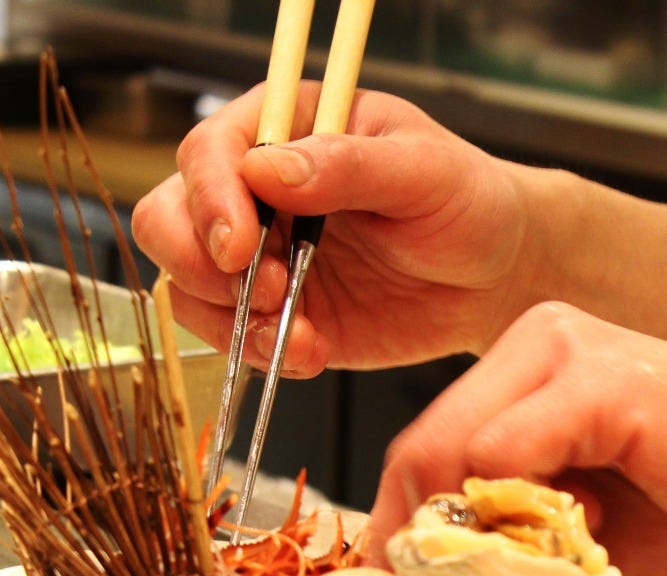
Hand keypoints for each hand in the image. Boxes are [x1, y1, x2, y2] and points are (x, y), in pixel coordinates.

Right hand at [131, 87, 532, 374]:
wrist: (495, 277)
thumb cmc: (467, 202)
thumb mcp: (423, 171)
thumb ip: (348, 166)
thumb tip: (270, 169)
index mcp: (285, 130)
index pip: (210, 153)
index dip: (211, 200)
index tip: (240, 245)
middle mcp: (258, 194)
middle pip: (170, 220)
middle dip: (200, 263)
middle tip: (263, 291)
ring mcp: (264, 260)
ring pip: (189, 287)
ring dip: (227, 319)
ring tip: (293, 331)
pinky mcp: (280, 317)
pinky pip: (235, 339)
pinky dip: (259, 353)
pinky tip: (310, 352)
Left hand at [368, 303, 666, 575]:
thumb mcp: (584, 544)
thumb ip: (513, 547)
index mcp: (529, 373)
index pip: (423, 450)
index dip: (400, 533)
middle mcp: (538, 343)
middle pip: (420, 447)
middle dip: (418, 540)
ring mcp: (568, 351)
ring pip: (451, 449)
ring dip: (475, 533)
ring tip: (539, 572)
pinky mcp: (605, 380)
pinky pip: (507, 450)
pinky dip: (519, 515)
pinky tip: (579, 540)